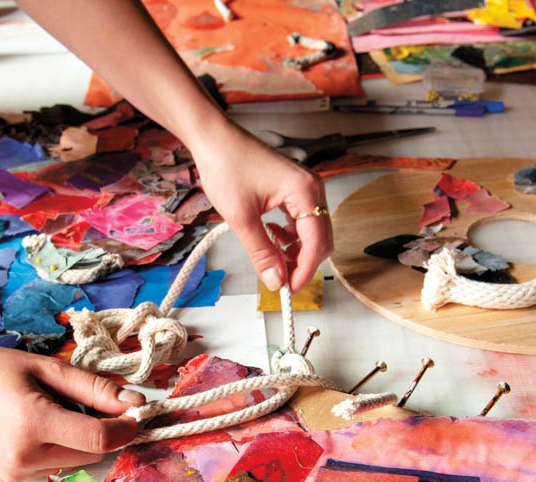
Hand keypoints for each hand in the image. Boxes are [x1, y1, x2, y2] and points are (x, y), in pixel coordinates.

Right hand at [0, 337, 143, 481]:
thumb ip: (95, 389)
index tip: (134, 413)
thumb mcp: (48, 369)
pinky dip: (54, 449)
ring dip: (75, 441)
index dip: (125, 428)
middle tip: (78, 402)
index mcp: (34, 424)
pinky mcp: (8, 478)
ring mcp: (13, 472)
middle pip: (91, 453)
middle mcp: (23, 456)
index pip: (99, 439)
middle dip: (98, 430)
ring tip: (46, 413)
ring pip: (73, 462)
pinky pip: (51, 467)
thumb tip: (134, 404)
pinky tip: (31, 427)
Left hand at [189, 122, 332, 293]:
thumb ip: (262, 252)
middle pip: (321, 239)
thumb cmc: (226, 164)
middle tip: (280, 279)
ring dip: (296, 251)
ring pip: (312, 232)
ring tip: (272, 258)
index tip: (289, 288)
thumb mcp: (242, 217)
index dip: (305, 270)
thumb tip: (276, 280)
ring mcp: (305, 188)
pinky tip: (271, 237)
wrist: (214, 138)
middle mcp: (312, 188)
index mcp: (305, 191)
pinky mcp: (295, 189)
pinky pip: (302, 221)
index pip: (317, 242)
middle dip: (302, 262)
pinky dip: (290, 237)